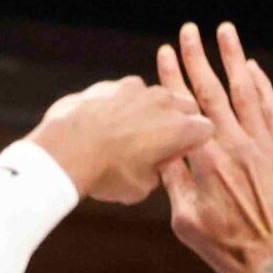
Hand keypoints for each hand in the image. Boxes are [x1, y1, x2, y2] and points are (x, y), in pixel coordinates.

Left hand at [30, 75, 211, 203]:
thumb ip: (156, 172)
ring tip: (125, 136)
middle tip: (156, 144)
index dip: (193, 143)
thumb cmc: (106, 174)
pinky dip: (120, 106)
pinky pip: (125, 94)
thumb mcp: (140, 188)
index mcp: (180, 128)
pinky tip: (103, 126)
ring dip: (147, 111)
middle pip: (185, 105)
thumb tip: (152, 167)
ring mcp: (137, 89)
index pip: (206, 130)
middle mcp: (164, 102)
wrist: (66, 150)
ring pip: (153, 97)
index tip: (177, 154)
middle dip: (176, 121)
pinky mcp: (111, 84)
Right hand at [157, 23, 272, 272]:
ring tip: (225, 32)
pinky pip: (272, 109)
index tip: (164, 53)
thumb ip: (176, 182)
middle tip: (189, 29)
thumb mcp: (188, 222)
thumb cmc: (231, 249)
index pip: (186, 109)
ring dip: (234, 59)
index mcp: (208, 162)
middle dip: (199, 57)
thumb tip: (161, 150)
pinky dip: (262, 86)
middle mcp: (237, 145)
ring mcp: (265, 146)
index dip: (174, 78)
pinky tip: (253, 70)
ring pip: (247, 92)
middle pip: (215, 91)